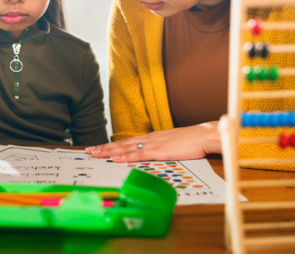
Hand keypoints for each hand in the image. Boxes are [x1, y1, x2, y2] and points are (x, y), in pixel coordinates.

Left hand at [86, 121, 220, 161]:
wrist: (204, 135)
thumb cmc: (193, 141)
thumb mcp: (174, 145)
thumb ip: (164, 148)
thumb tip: (156, 154)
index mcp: (153, 137)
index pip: (128, 141)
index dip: (113, 145)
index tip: (100, 147)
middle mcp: (149, 139)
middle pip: (123, 143)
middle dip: (105, 148)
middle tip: (90, 151)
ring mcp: (153, 144)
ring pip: (126, 148)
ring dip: (109, 151)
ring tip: (95, 154)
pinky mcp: (159, 151)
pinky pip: (138, 154)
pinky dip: (125, 156)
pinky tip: (115, 158)